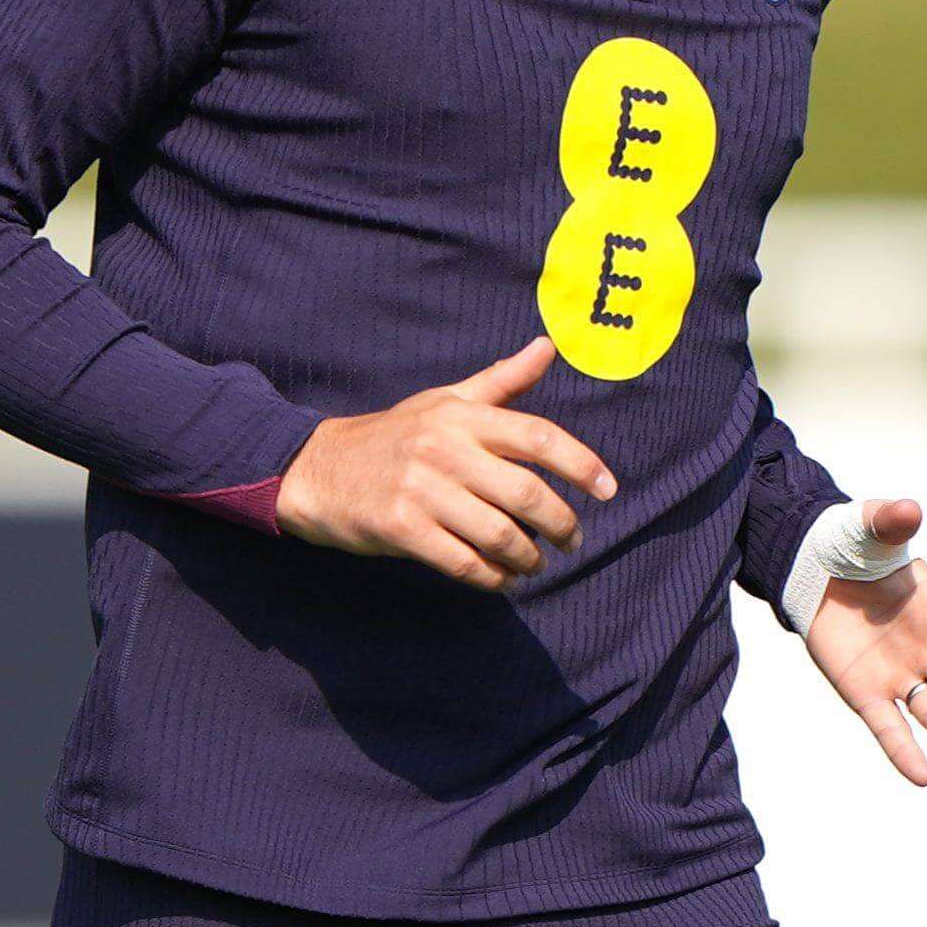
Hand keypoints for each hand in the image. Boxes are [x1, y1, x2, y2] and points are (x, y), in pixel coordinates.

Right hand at [274, 337, 618, 593]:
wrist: (318, 469)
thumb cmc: (394, 435)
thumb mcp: (444, 400)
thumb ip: (501, 381)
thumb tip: (549, 347)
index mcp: (462, 416)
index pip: (537, 436)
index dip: (580, 464)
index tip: (608, 490)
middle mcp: (445, 449)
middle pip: (526, 492)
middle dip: (561, 524)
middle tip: (573, 540)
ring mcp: (421, 490)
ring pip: (498, 534)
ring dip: (529, 557)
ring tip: (537, 564)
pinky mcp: (400, 528)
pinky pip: (462, 561)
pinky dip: (492, 577)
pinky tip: (504, 579)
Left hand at [801, 504, 926, 785]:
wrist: (818, 572)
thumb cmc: (857, 546)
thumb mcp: (871, 527)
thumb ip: (890, 522)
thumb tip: (907, 508)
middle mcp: (926, 646)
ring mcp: (898, 673)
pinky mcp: (866, 693)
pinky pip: (889, 726)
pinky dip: (904, 750)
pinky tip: (923, 777)